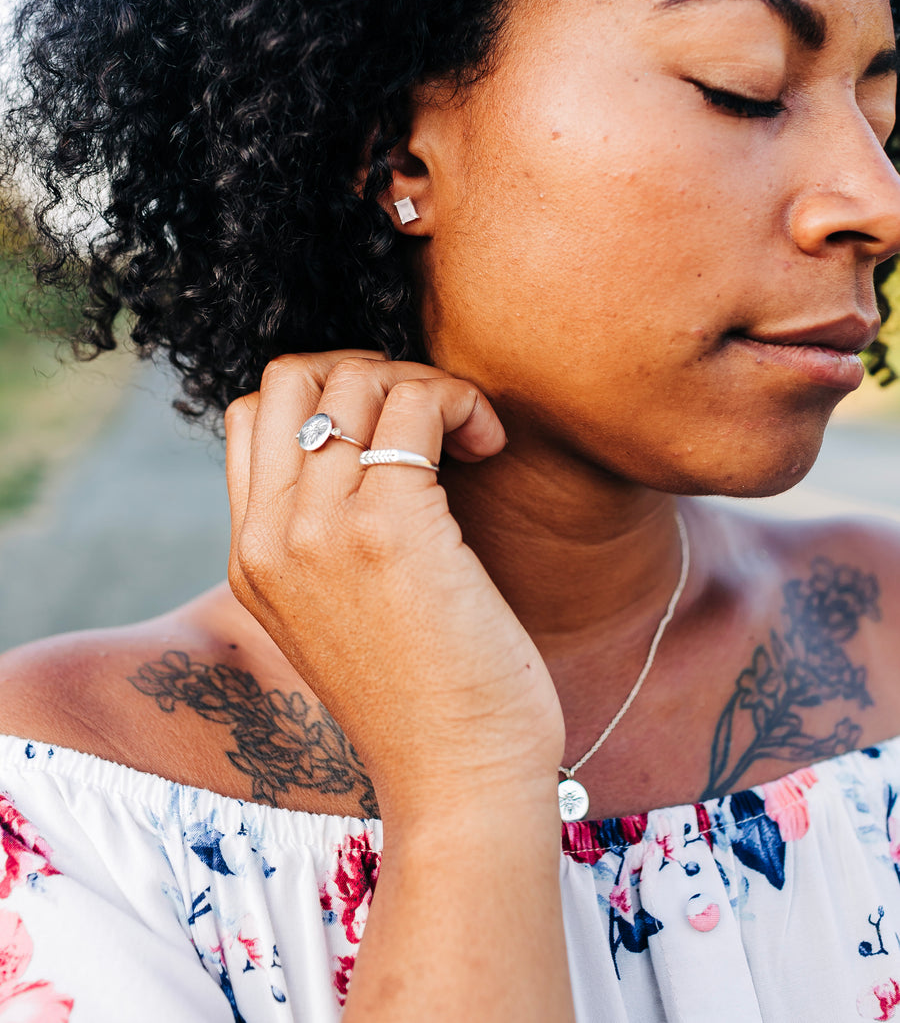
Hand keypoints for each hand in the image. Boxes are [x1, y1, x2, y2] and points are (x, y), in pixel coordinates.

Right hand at [224, 352, 564, 823]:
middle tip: (429, 418)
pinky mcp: (389, 525)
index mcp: (250, 557)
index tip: (391, 429)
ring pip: (357, 380)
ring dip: (427, 384)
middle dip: (368, 371)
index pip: (253, 415)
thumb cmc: (423, 695)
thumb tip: (370, 435)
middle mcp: (269, 537)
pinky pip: (417, 404)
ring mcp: (320, 528)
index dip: (326, 394)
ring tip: (470, 434)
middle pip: (291, 378)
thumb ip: (322, 534)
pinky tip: (492, 445)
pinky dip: (462, 402)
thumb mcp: (336, 614)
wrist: (458, 779)